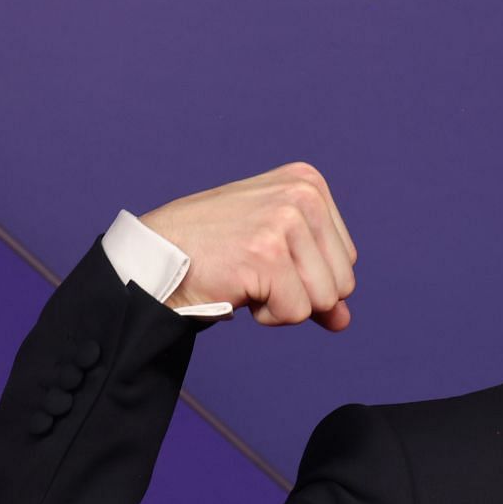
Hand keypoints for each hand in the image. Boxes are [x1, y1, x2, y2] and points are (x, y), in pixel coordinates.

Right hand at [138, 162, 359, 329]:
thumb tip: (343, 320)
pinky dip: (267, 315)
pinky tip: (238, 288)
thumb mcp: (277, 252)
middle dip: (301, 294)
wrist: (156, 256)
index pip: (346, 259)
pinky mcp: (267, 253)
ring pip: (324, 300)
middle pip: (343, 282)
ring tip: (247, 277)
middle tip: (255, 271)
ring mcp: (285, 221)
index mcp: (309, 183)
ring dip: (284, 305)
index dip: (309, 277)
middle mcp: (303, 194)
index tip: (267, 259)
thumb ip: (316, 279)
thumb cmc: (215, 251)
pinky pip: (295, 312)